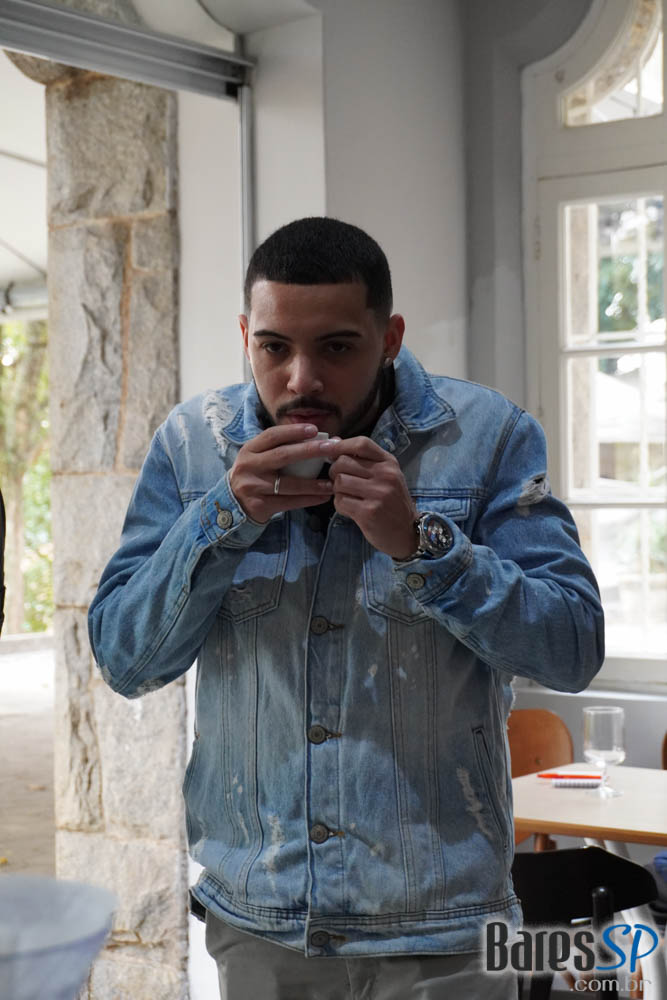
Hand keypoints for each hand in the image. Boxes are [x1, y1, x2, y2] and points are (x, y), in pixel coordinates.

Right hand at [229, 424, 334, 523]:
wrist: (233, 504)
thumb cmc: (255, 475)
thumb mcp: (258, 458)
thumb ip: (279, 449)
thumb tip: (317, 439)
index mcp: (249, 450)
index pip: (272, 435)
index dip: (293, 431)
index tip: (314, 430)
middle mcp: (249, 466)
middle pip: (282, 455)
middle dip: (309, 450)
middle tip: (331, 448)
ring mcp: (253, 486)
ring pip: (289, 484)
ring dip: (313, 484)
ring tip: (332, 483)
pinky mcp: (260, 505)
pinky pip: (289, 502)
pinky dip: (308, 500)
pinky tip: (322, 497)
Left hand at [324, 436, 417, 557]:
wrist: (407, 532)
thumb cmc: (392, 502)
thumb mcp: (386, 476)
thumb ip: (363, 459)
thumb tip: (334, 440)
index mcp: (389, 463)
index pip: (361, 443)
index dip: (340, 445)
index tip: (328, 451)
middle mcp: (386, 475)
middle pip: (344, 462)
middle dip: (335, 472)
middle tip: (341, 482)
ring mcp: (378, 494)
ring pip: (339, 482)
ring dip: (337, 490)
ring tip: (347, 496)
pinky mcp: (369, 512)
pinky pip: (340, 501)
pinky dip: (340, 505)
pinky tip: (350, 509)